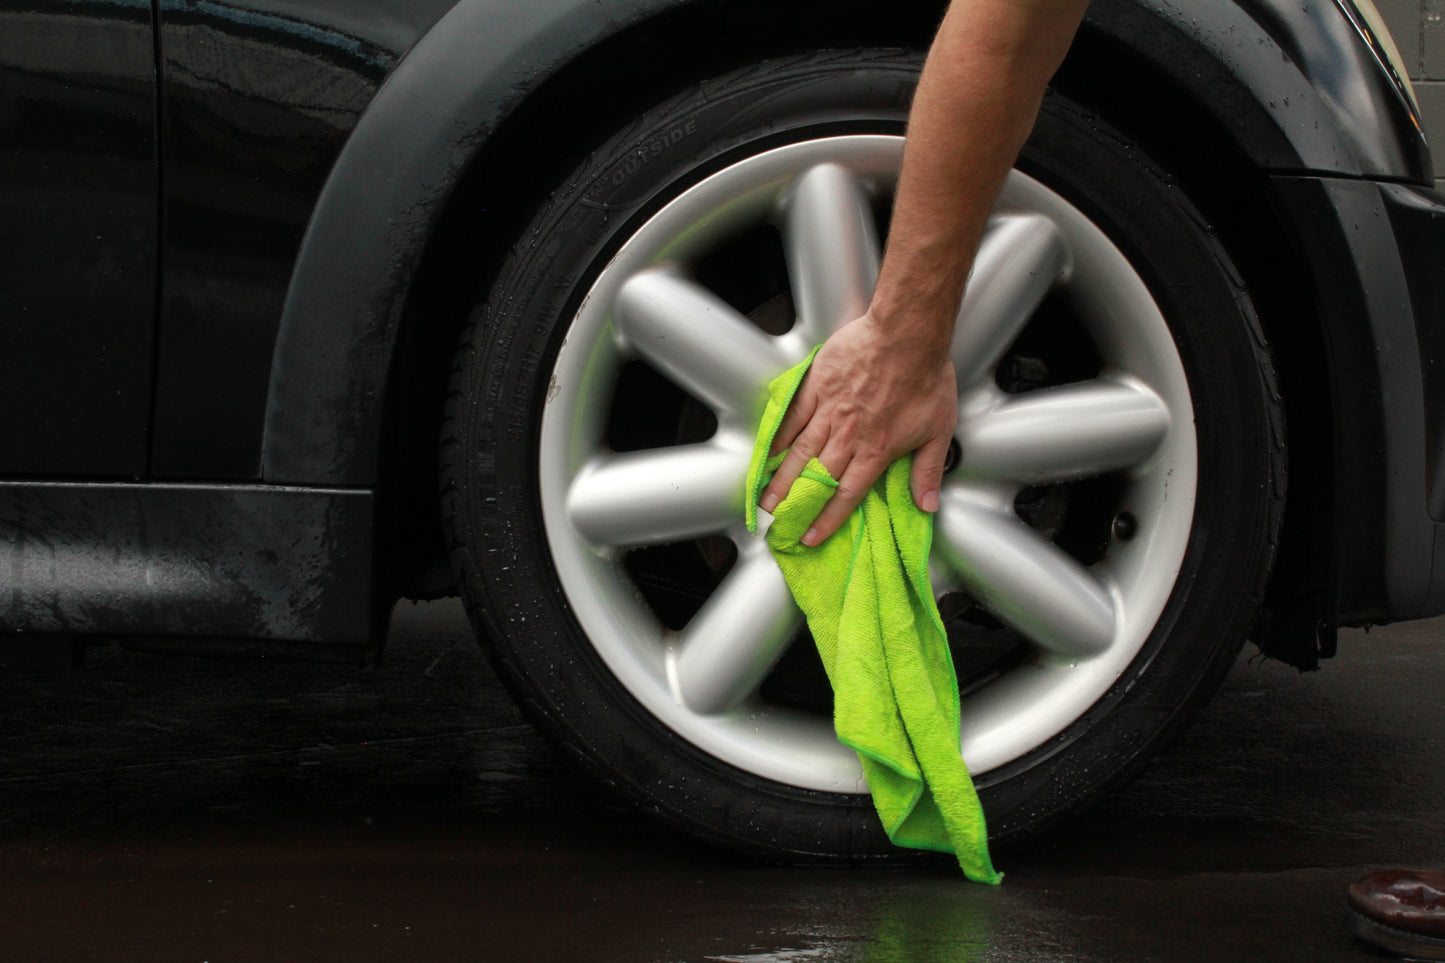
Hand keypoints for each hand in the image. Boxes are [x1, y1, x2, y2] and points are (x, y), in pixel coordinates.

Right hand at [759, 313, 957, 545]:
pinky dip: (781, 436)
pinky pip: (794, 416)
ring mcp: (829, 410)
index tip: (811, 536)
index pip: (847, 494)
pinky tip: (771, 451)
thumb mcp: (939, 430)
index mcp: (876, 450)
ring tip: (767, 498)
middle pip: (816, 477)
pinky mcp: (818, 386)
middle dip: (795, 505)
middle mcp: (848, 435)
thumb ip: (928, 470)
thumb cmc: (927, 378)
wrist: (907, 335)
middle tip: (778, 523)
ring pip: (801, 451)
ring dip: (782, 478)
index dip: (827, 519)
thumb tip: (927, 504)